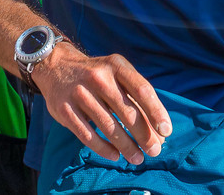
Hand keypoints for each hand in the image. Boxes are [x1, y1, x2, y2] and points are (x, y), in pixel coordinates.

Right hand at [33, 41, 172, 164]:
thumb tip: (159, 131)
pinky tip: (115, 156)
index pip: (142, 90)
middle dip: (144, 135)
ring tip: (137, 158)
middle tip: (154, 151)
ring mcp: (79, 93)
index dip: (156, 112)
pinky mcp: (64, 109)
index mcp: (116, 66)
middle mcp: (98, 77)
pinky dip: (103, 148)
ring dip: (126, 146)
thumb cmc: (98, 76)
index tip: (166, 131)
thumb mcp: (117, 73)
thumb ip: (136, 97)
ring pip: (108, 127)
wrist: (57, 67)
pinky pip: (87, 135)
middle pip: (127, 112)